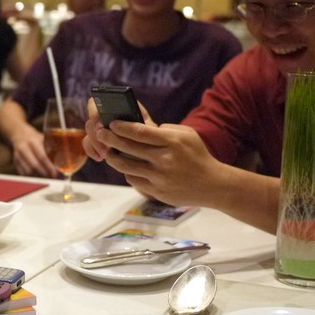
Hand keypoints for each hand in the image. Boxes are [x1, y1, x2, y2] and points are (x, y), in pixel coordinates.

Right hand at [11, 126, 57, 177]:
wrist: (19, 134)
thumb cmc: (36, 138)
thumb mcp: (44, 139)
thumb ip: (52, 149)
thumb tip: (64, 162)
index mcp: (33, 141)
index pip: (42, 157)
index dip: (50, 166)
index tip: (56, 173)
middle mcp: (24, 148)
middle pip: (35, 165)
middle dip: (45, 173)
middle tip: (53, 176)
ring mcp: (18, 156)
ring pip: (29, 171)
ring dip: (39, 175)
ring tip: (47, 175)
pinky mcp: (15, 162)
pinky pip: (24, 173)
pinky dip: (32, 176)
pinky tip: (39, 174)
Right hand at [82, 98, 153, 161]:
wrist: (153, 152)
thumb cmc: (151, 138)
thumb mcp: (148, 129)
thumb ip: (137, 124)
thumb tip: (124, 122)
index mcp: (119, 106)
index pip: (101, 100)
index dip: (98, 111)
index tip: (103, 124)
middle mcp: (107, 114)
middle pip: (92, 116)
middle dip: (95, 130)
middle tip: (103, 140)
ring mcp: (101, 127)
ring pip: (89, 130)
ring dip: (94, 142)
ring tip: (104, 154)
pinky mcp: (97, 140)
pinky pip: (88, 143)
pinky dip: (91, 150)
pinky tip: (99, 157)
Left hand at [95, 121, 222, 206]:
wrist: (213, 185)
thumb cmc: (197, 155)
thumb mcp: (187, 134)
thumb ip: (164, 128)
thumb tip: (140, 123)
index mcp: (172, 142)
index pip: (140, 132)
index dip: (122, 127)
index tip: (111, 123)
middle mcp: (164, 160)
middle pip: (128, 148)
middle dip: (110, 139)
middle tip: (101, 133)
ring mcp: (159, 178)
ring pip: (126, 166)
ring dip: (113, 157)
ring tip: (108, 151)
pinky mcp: (157, 192)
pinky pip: (134, 180)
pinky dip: (128, 172)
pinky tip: (127, 166)